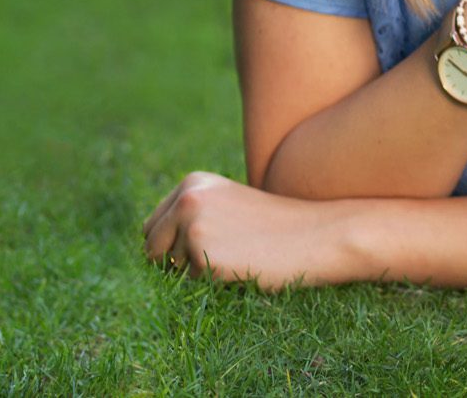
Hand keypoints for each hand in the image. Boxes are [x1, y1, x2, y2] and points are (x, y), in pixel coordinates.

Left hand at [141, 171, 361, 289]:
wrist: (315, 235)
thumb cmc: (275, 225)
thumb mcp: (229, 204)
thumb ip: (194, 213)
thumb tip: (151, 245)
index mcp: (193, 183)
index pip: (152, 226)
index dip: (170, 245)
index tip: (201, 250)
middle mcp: (187, 199)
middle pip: (151, 247)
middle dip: (171, 261)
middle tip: (211, 261)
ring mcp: (193, 226)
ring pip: (171, 268)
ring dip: (197, 271)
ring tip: (237, 256)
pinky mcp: (201, 255)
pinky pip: (189, 284)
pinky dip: (210, 283)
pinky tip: (240, 266)